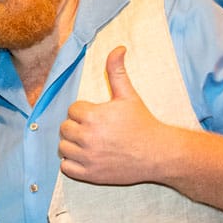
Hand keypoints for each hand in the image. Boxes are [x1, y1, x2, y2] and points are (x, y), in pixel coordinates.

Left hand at [58, 46, 169, 183]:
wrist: (158, 154)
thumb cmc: (142, 123)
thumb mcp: (128, 95)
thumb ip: (117, 71)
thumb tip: (118, 47)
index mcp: (93, 116)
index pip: (72, 110)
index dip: (85, 112)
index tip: (99, 117)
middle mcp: (87, 137)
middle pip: (65, 128)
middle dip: (77, 127)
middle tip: (94, 130)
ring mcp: (87, 157)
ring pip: (63, 147)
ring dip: (73, 145)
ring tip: (90, 143)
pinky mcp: (89, 174)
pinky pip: (66, 168)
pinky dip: (72, 164)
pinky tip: (87, 157)